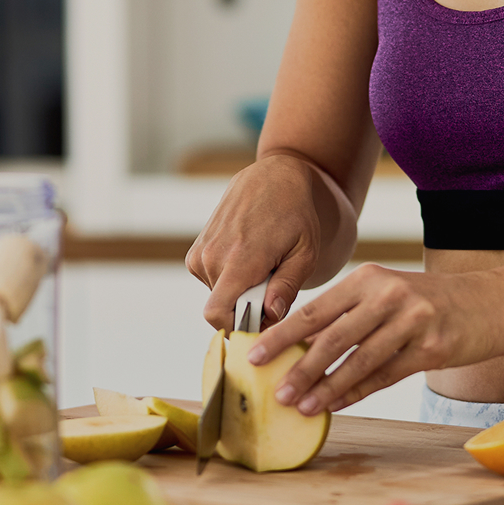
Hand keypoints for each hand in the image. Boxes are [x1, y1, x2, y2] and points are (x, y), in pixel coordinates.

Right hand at [185, 155, 322, 331]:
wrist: (273, 176)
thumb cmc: (296, 214)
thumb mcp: (306, 252)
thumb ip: (287, 286)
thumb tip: (270, 315)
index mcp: (240, 258)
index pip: (217, 314)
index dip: (239, 328)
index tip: (264, 321)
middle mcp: (213, 255)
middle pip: (223, 308)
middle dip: (247, 307)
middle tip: (273, 284)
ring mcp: (201, 250)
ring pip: (217, 295)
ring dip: (239, 291)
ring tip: (262, 265)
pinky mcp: (197, 248)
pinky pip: (211, 281)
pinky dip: (229, 278)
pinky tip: (248, 256)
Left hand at [245, 263, 500, 414]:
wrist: (485, 304)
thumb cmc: (423, 300)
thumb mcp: (382, 294)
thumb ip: (345, 314)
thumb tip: (298, 344)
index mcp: (366, 278)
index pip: (316, 309)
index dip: (283, 334)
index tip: (256, 353)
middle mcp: (387, 295)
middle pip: (333, 336)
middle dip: (299, 367)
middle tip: (276, 390)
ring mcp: (411, 321)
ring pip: (358, 361)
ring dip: (327, 387)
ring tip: (302, 406)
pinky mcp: (431, 348)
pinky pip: (385, 376)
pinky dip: (358, 392)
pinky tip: (337, 404)